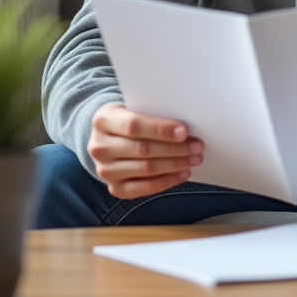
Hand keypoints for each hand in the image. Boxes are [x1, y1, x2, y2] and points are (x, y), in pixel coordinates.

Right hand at [87, 102, 204, 198]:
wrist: (107, 137)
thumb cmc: (128, 118)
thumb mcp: (133, 107)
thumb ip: (152, 113)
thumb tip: (184, 126)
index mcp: (103, 120)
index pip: (134, 126)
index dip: (161, 129)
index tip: (184, 131)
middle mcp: (99, 147)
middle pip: (142, 149)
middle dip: (174, 149)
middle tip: (197, 146)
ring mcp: (105, 170)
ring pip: (146, 169)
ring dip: (175, 165)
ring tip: (194, 158)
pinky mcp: (115, 188)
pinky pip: (145, 188)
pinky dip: (167, 181)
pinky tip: (183, 173)